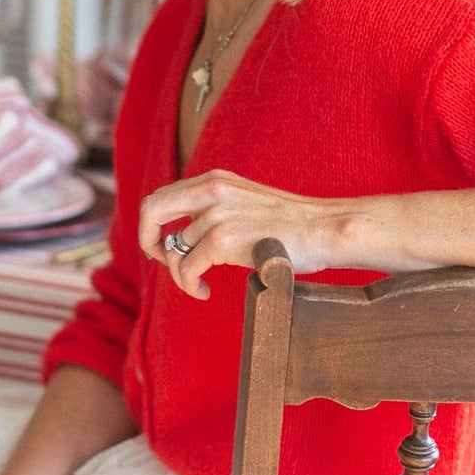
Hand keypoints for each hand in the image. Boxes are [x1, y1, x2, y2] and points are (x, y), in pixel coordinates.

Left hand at [139, 169, 352, 299]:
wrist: (325, 229)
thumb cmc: (294, 225)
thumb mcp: (247, 203)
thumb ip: (218, 209)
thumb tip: (189, 234)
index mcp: (215, 181)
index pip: (162, 197)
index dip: (154, 225)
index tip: (165, 247)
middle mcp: (211, 191)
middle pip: (151, 211)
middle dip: (148, 242)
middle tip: (163, 264)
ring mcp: (216, 215)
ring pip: (171, 250)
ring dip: (180, 275)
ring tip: (199, 286)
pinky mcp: (223, 240)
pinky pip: (186, 269)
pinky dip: (190, 286)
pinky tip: (204, 293)